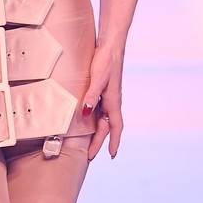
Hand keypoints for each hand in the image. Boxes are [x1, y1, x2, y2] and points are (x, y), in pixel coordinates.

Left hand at [81, 42, 123, 160]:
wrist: (111, 46)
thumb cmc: (106, 61)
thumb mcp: (98, 78)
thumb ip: (91, 96)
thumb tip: (86, 113)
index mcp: (114, 101)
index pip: (115, 127)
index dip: (114, 142)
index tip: (112, 155)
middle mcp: (112, 102)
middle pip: (107, 127)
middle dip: (99, 142)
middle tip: (90, 157)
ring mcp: (108, 97)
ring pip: (103, 120)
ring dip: (97, 133)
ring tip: (88, 145)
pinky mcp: (103, 91)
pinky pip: (99, 111)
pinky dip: (94, 121)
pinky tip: (87, 122)